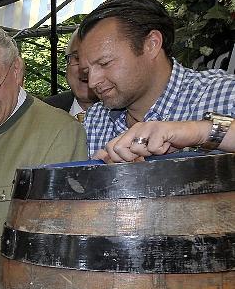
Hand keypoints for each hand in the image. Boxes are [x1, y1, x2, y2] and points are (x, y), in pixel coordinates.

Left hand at [94, 120, 208, 162]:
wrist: (189, 135)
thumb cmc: (165, 145)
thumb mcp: (142, 153)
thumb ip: (122, 155)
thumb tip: (98, 157)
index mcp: (129, 133)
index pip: (109, 147)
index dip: (117, 159)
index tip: (132, 161)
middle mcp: (135, 128)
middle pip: (117, 148)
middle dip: (130, 158)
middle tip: (145, 156)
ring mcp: (147, 127)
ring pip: (135, 149)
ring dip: (148, 154)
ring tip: (158, 148)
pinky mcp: (159, 128)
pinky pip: (152, 148)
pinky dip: (161, 151)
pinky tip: (166, 145)